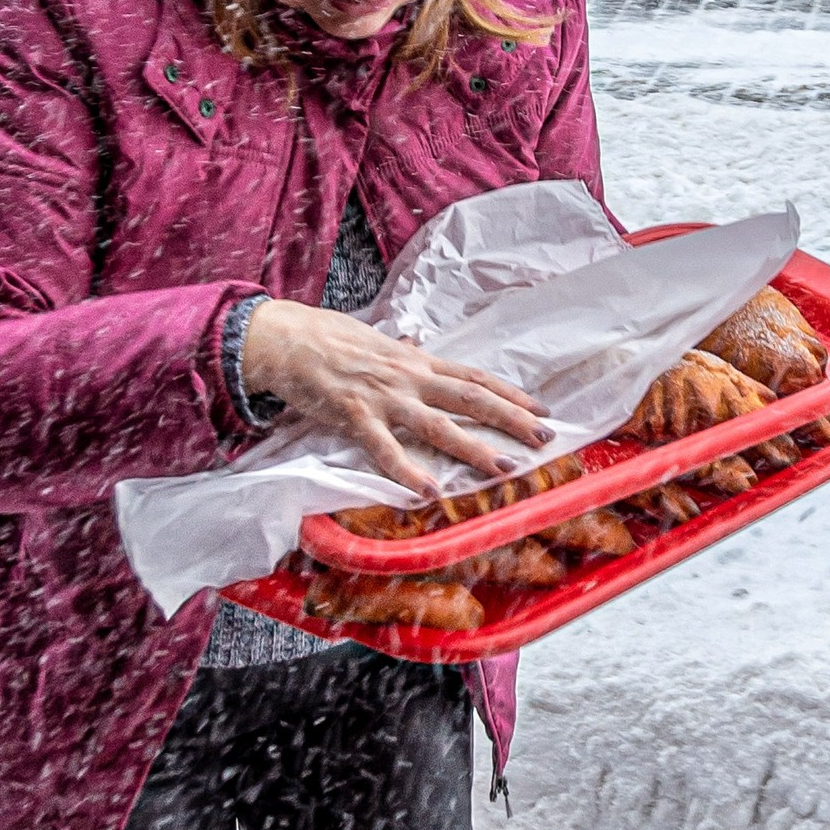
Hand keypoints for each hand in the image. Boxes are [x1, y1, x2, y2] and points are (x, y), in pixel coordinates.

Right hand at [237, 298, 548, 496]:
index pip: (474, 377)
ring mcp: (384, 396)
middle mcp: (409, 376)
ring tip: (504, 468)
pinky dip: (407, 471)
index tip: (542, 410)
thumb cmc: (326, 338)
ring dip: (473, 448)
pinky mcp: (354, 415)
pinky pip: (385, 448)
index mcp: (416, 361)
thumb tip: (414, 342)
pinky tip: (429, 491)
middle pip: (471, 398)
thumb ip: (398, 350)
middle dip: (511, 419)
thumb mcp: (374, 341)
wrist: (284, 338)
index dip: (511, 394)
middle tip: (545, 439)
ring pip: (438, 425)